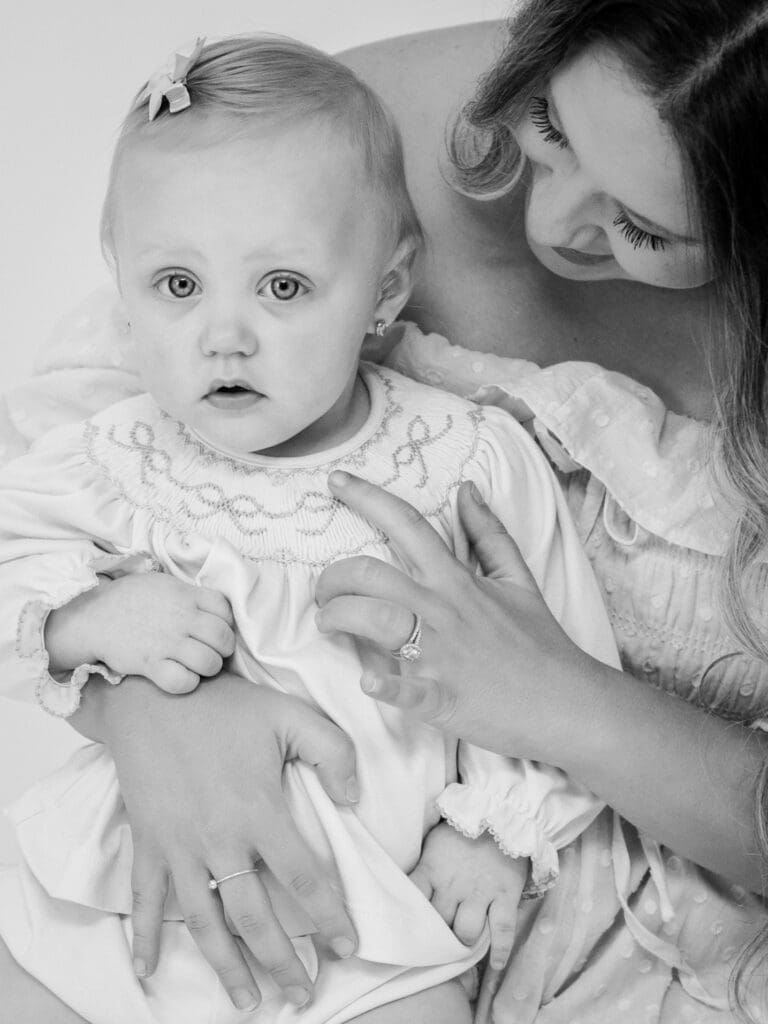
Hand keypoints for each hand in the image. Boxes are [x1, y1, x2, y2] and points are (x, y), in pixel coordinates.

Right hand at [45, 572, 235, 693]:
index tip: (215, 628)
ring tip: (199, 666)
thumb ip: (190, 595)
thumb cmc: (131, 600)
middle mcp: (180, 618)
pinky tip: (182, 677)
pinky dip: (188, 683)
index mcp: (185, 595)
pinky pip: (183, 681)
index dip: (226, 622)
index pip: (224, 610)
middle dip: (223, 649)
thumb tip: (214, 609)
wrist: (93, 616)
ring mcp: (166, 642)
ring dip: (209, 668)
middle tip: (212, 651)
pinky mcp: (150, 664)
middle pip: (223, 638)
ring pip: (209, 662)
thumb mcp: (164, 585)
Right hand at [71, 672, 359, 1012]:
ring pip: (203, 921)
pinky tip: (145, 971)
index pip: (303, 877)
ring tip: (247, 1002)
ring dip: (225, 966)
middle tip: (301, 995)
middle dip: (281, 962)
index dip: (329, 916)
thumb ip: (332, 752)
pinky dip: (142, 937)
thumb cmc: (226, 705)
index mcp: (259, 810)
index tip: (347, 946)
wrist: (154, 693)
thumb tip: (354, 802)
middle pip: (253, 916)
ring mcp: (178, 845)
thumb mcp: (291, 714)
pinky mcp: (148, 841)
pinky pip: (144, 898)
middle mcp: (219, 838)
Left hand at [316, 472, 591, 761]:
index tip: (335, 480)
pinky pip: (407, 690)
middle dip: (332, 578)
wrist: (567, 702)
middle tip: (323, 592)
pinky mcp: (443, 697)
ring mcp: (440, 654)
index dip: (366, 497)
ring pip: (375, 620)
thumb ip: (489, 534)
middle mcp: (442, 609)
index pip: (406, 524)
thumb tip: (466, 490)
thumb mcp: (518, 580)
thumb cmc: (539, 643)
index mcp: (456, 580)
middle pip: (371, 575)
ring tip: (327, 624)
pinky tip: (366, 683)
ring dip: (339, 618)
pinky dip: (385, 687)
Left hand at [410, 823, 524, 969]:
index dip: (408, 918)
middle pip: (438, 921)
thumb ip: (424, 870)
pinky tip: (496, 964)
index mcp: (432, 869)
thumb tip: (403, 891)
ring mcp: (480, 892)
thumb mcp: (434, 845)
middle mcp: (453, 884)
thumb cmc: (461, 832)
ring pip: (466, 930)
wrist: (501, 812)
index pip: (412, 899)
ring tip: (462, 944)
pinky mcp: (504, 895)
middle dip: (436, 935)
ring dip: (463, 940)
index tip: (404, 932)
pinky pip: (503, 929)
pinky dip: (500, 950)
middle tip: (435, 944)